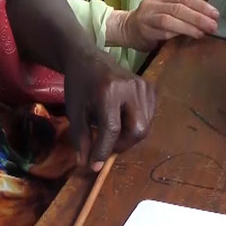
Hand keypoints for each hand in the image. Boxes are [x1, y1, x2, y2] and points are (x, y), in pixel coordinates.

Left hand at [64, 51, 155, 170]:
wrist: (89, 59)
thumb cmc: (79, 86)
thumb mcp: (75, 112)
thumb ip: (81, 138)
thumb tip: (87, 165)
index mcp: (108, 91)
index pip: (112, 129)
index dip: (104, 151)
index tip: (95, 166)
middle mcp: (131, 87)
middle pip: (137, 130)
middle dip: (122, 145)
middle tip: (107, 146)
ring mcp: (144, 86)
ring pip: (145, 126)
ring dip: (129, 137)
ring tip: (112, 133)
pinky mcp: (150, 88)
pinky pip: (149, 117)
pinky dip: (136, 125)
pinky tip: (122, 121)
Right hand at [109, 0, 218, 50]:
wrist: (126, 29)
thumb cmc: (151, 20)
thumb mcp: (165, 8)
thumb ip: (182, 10)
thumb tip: (208, 17)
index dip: (202, 5)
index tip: (216, 14)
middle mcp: (153, 1)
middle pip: (179, 7)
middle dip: (198, 17)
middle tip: (213, 25)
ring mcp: (147, 15)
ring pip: (171, 19)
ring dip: (189, 26)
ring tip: (203, 32)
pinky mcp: (143, 29)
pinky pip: (163, 31)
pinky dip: (177, 34)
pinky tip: (188, 37)